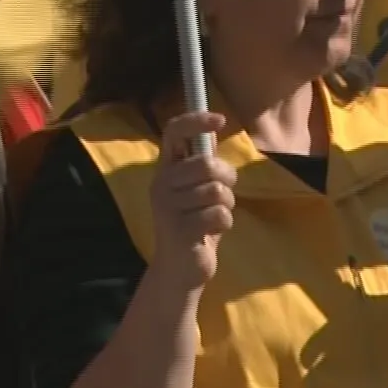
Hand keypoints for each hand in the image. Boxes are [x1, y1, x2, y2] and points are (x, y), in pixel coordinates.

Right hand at [149, 111, 235, 284]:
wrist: (181, 268)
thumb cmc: (195, 224)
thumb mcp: (199, 190)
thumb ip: (205, 165)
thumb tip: (214, 129)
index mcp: (166, 168)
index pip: (174, 131)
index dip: (197, 120)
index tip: (221, 119)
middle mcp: (161, 183)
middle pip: (207, 164)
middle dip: (226, 179)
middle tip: (221, 196)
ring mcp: (167, 206)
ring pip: (217, 191)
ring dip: (226, 206)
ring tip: (211, 219)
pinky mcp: (178, 229)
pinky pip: (219, 214)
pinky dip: (224, 224)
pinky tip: (209, 233)